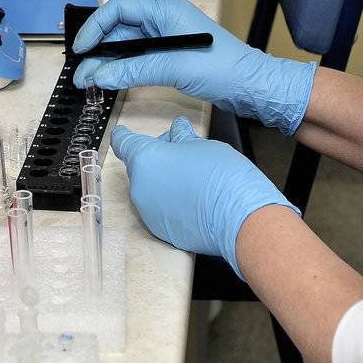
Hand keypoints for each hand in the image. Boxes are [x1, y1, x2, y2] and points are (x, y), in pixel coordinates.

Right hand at [73, 0, 315, 134]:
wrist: (255, 88)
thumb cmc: (226, 69)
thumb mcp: (176, 67)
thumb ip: (134, 70)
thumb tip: (99, 76)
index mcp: (166, 11)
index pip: (120, 9)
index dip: (96, 26)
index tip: (81, 47)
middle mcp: (164, 22)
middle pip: (120, 30)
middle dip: (98, 50)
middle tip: (80, 72)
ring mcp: (167, 41)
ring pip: (127, 48)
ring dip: (107, 64)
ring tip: (89, 82)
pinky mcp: (170, 59)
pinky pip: (138, 61)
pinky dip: (122, 71)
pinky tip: (110, 81)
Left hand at [110, 118, 296, 274]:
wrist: (239, 219)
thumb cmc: (223, 179)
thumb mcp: (203, 145)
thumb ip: (182, 138)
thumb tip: (178, 131)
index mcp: (145, 159)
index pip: (123, 142)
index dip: (125, 135)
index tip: (125, 133)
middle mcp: (139, 187)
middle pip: (140, 166)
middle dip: (158, 157)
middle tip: (183, 153)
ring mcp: (148, 212)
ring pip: (150, 189)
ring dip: (164, 181)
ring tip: (193, 179)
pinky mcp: (161, 231)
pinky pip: (160, 210)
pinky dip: (171, 203)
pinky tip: (193, 199)